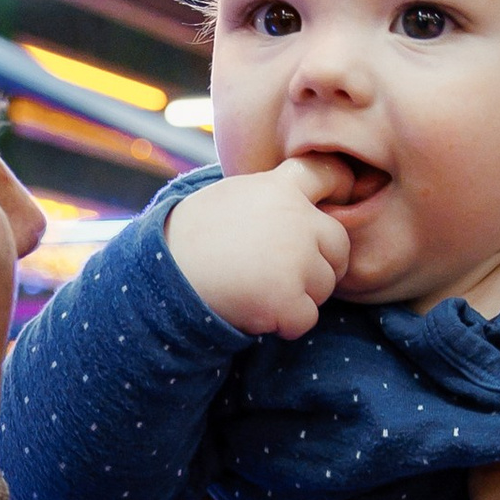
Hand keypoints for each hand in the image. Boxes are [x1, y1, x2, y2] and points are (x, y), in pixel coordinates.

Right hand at [166, 159, 352, 338]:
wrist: (162, 273)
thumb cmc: (191, 238)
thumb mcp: (232, 197)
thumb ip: (271, 197)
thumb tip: (305, 200)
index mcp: (279, 187)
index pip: (327, 175)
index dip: (338, 188)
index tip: (335, 200)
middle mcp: (295, 219)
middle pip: (338, 244)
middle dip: (320, 263)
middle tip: (284, 273)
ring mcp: (294, 258)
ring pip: (325, 286)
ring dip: (300, 296)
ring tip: (258, 289)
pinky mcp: (286, 297)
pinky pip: (306, 319)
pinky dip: (285, 324)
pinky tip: (256, 311)